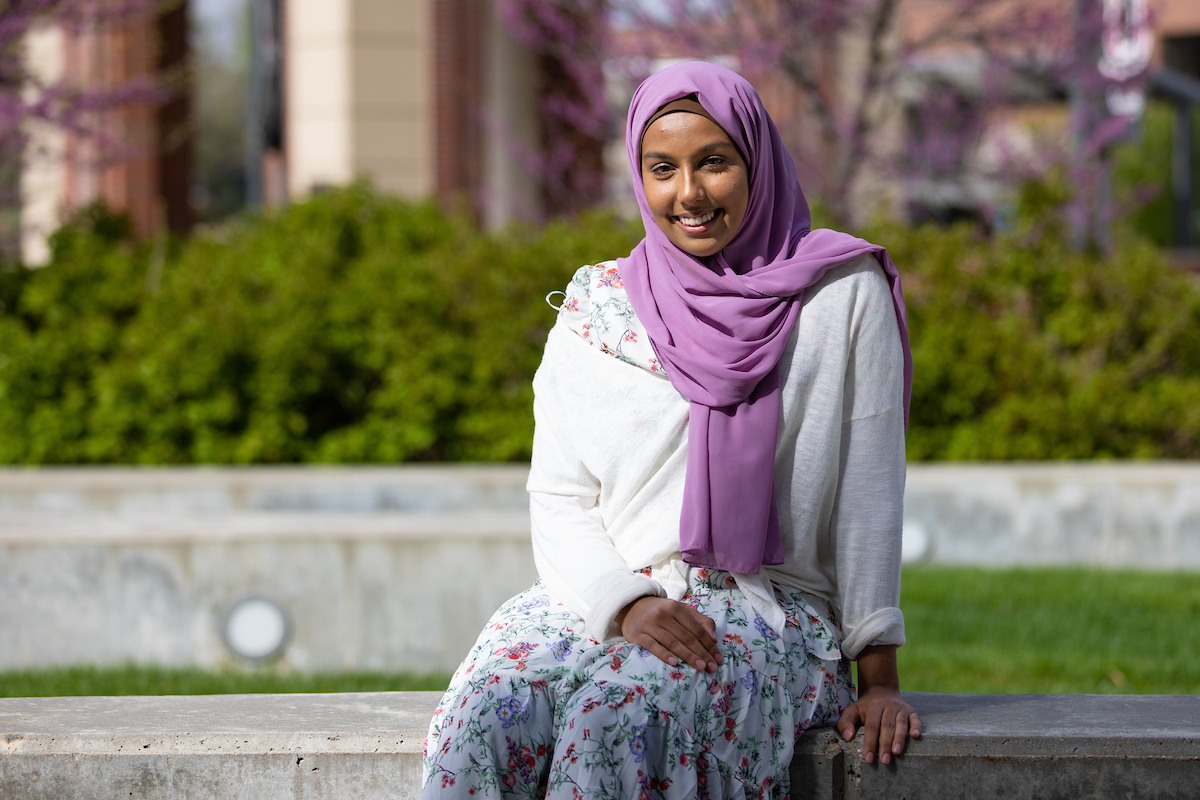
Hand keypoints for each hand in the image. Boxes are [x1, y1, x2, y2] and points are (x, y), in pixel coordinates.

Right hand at [618, 596, 723, 672]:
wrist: (632, 607)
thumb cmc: (662, 612)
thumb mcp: (682, 611)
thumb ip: (700, 621)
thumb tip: (714, 639)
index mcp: (676, 607)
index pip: (697, 629)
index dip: (709, 645)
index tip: (718, 659)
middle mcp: (663, 614)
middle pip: (687, 637)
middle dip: (702, 653)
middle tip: (712, 667)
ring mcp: (649, 624)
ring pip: (672, 642)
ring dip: (688, 656)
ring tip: (700, 667)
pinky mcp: (637, 634)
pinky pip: (652, 646)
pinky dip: (664, 654)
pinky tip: (675, 663)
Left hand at [836, 645, 920, 764]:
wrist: (881, 690)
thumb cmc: (865, 706)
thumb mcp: (852, 711)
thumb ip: (845, 723)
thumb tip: (848, 738)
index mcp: (873, 706)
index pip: (871, 727)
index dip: (870, 743)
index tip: (869, 758)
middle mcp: (888, 705)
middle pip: (886, 726)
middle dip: (885, 745)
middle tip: (884, 760)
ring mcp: (901, 708)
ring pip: (900, 724)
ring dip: (899, 739)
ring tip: (896, 752)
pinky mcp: (911, 710)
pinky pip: (915, 718)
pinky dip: (916, 726)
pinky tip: (915, 735)